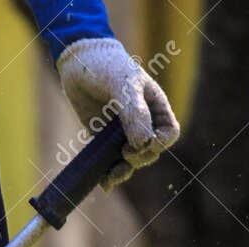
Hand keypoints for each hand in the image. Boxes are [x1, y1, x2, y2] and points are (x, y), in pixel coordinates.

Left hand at [56, 38, 180, 187]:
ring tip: (112, 176)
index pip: (169, 133)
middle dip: (140, 157)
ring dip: (124, 171)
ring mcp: (122, 132)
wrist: (79, 62)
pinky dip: (108, 173)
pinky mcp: (103, 138)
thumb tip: (143, 144)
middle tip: (124, 152)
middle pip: (150, 151)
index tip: (145, 142)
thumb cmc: (108, 67)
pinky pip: (110, 160)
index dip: (161, 143)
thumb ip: (135, 113)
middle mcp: (142, 122)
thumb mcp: (124, 86)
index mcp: (156, 107)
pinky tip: (104, 182)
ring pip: (130, 160)